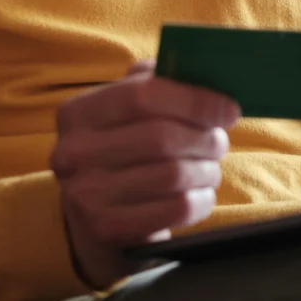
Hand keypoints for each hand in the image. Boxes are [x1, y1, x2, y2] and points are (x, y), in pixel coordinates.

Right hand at [52, 60, 239, 288]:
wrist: (92, 218)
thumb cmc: (121, 152)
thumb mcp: (124, 114)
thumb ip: (154, 84)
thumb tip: (200, 71)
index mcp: (78, 112)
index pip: (142, 95)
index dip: (194, 99)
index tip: (228, 109)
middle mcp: (73, 152)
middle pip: (161, 137)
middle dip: (204, 138)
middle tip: (220, 142)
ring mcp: (86, 194)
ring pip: (172, 174)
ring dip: (206, 169)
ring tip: (210, 168)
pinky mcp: (108, 228)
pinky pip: (175, 208)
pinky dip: (201, 199)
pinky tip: (201, 193)